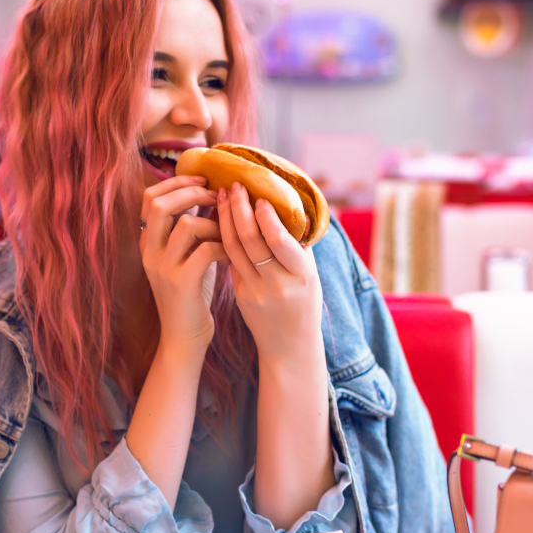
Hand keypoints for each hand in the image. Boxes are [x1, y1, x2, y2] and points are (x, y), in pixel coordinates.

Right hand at [140, 175, 228, 353]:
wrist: (184, 338)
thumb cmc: (192, 294)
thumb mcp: (186, 255)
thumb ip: (191, 226)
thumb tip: (210, 192)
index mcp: (148, 242)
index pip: (150, 197)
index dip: (177, 182)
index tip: (204, 180)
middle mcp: (149, 252)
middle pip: (159, 203)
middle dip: (192, 191)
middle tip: (217, 195)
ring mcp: (162, 267)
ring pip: (185, 223)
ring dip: (213, 222)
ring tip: (227, 233)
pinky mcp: (181, 283)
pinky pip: (204, 250)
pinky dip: (223, 247)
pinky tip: (231, 257)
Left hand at [217, 182, 322, 364]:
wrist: (289, 347)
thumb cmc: (305, 304)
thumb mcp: (311, 275)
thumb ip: (301, 244)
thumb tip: (293, 206)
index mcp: (301, 275)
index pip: (277, 240)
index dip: (265, 216)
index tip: (258, 195)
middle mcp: (276, 284)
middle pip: (250, 240)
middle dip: (239, 208)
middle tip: (235, 186)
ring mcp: (254, 291)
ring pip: (233, 248)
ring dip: (226, 218)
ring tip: (224, 196)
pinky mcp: (240, 296)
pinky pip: (230, 260)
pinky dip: (224, 236)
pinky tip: (221, 220)